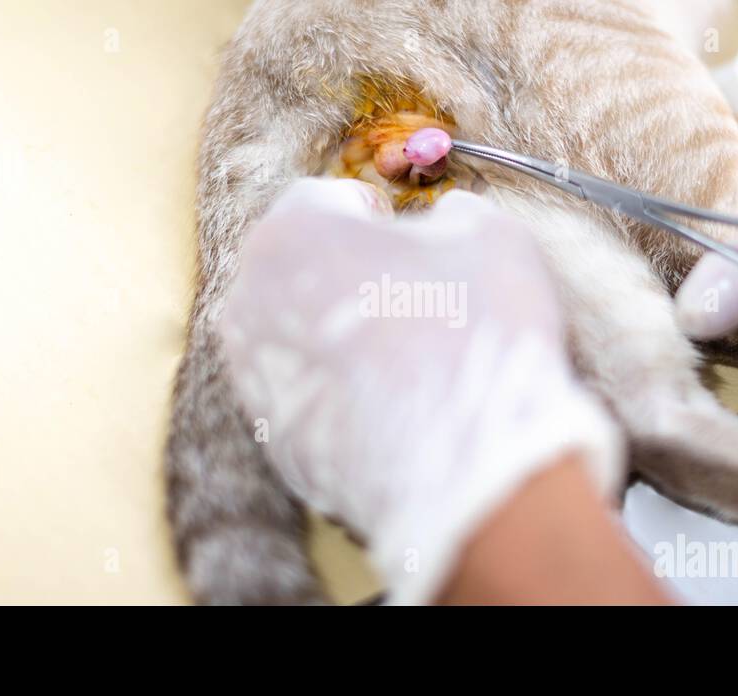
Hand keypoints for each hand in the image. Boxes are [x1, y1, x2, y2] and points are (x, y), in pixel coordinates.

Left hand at [218, 179, 622, 602]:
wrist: (467, 468)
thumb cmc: (472, 333)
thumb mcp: (489, 235)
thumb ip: (453, 213)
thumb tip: (444, 220)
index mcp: (289, 232)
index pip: (323, 200)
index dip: (373, 214)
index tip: (403, 236)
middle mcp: (248, 300)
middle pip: (299, 267)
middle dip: (346, 273)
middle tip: (408, 296)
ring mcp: (251, 377)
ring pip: (295, 333)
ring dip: (338, 333)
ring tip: (402, 357)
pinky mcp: (270, 439)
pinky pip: (303, 395)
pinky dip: (336, 393)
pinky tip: (390, 405)